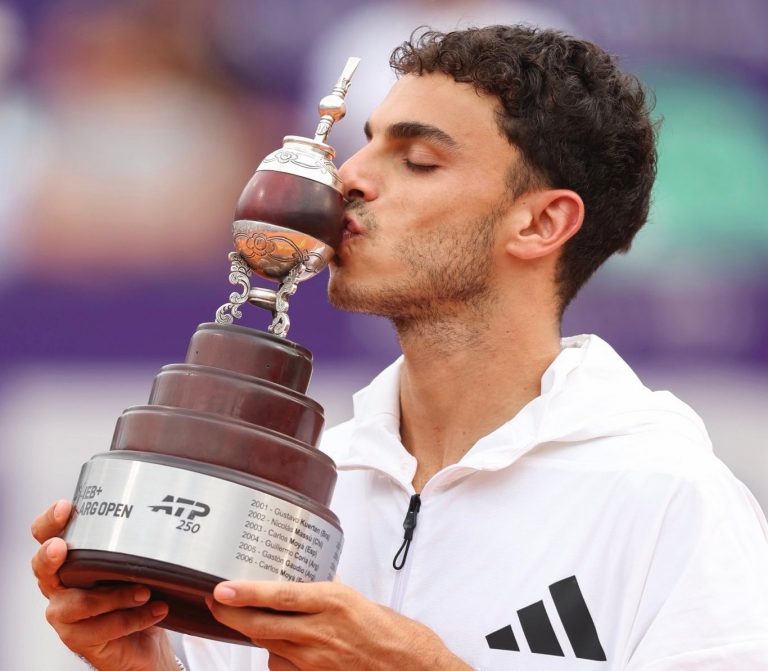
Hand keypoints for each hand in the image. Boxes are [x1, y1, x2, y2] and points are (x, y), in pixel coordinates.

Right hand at [31, 500, 177, 670]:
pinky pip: (102, 629)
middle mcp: (59, 584)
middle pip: (42, 567)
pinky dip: (134, 619)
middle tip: (63, 548)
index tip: (66, 506)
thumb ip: (140, 542)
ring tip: (145, 592)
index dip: (50, 521)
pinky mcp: (78, 639)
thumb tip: (168, 514)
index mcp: (70, 558)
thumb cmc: (136, 592)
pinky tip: (157, 610)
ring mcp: (64, 614)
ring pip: (79, 602)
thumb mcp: (137, 562)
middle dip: (51, 555)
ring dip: (115, 596)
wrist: (142, 640)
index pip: (47, 534)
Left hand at [207, 580, 470, 670]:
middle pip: (260, 625)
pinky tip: (285, 648)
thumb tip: (305, 584)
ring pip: (267, 646)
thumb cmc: (392, 633)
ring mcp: (315, 661)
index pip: (277, 596)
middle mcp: (319, 631)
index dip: (245, 593)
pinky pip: (282, 667)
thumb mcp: (359, 600)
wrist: (412, 668)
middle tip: (216, 603)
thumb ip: (328, 594)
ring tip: (251, 621)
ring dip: (255, 634)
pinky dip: (277, 656)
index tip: (221, 589)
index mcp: (332, 602)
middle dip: (231, 615)